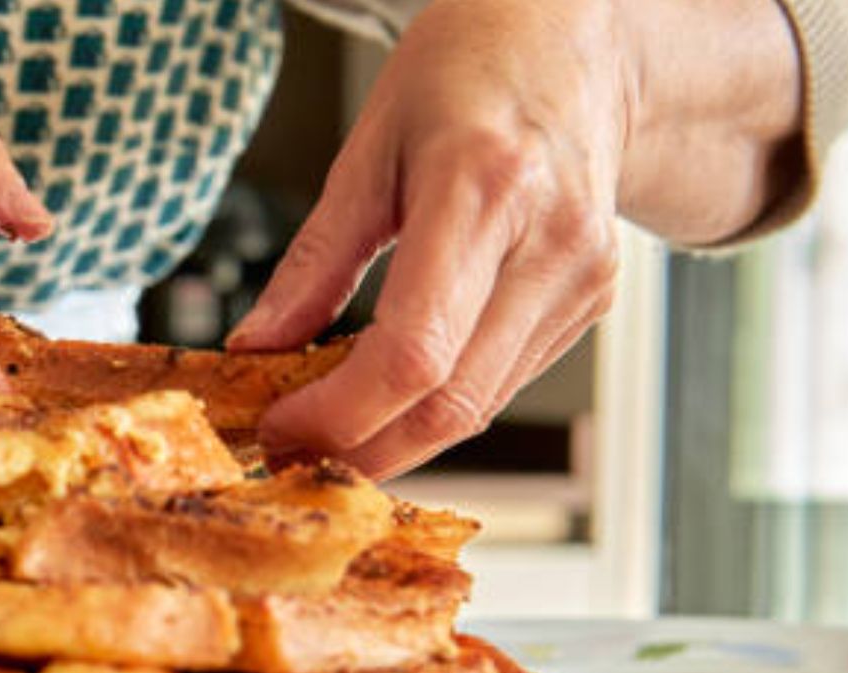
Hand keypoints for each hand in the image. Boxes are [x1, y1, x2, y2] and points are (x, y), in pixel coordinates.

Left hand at [226, 0, 627, 477]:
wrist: (578, 42)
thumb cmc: (468, 72)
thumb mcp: (369, 148)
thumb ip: (314, 260)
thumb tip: (255, 347)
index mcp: (485, 188)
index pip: (414, 353)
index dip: (340, 414)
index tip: (280, 430)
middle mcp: (550, 242)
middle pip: (451, 402)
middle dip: (363, 450)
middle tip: (292, 455)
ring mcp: (583, 279)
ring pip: (479, 407)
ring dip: (395, 438)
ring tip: (325, 429)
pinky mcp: (592, 303)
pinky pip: (502, 383)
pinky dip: (435, 405)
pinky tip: (385, 394)